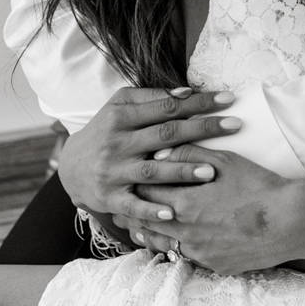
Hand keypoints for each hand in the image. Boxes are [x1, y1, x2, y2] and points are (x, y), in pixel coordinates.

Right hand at [56, 84, 240, 241]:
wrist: (70, 167)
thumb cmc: (105, 131)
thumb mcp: (119, 107)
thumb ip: (151, 98)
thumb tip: (187, 92)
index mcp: (121, 116)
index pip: (166, 107)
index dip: (198, 102)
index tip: (228, 99)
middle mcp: (118, 143)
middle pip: (165, 134)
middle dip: (202, 129)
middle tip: (234, 126)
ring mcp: (114, 171)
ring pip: (153, 171)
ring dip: (182, 172)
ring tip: (211, 171)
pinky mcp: (109, 198)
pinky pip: (133, 205)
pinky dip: (152, 210)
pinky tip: (172, 213)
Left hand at [122, 154, 302, 275]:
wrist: (291, 221)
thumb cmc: (259, 186)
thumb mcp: (225, 161)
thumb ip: (188, 154)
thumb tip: (160, 152)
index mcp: (185, 205)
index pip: (146, 197)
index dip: (133, 189)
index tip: (125, 184)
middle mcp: (187, 234)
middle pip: (148, 225)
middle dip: (133, 215)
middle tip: (119, 209)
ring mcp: (201, 254)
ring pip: (164, 246)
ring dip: (150, 236)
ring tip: (138, 229)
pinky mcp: (216, 266)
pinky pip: (188, 257)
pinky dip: (178, 248)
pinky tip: (175, 242)